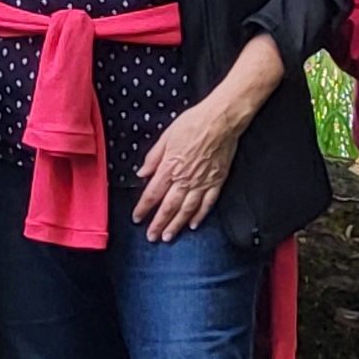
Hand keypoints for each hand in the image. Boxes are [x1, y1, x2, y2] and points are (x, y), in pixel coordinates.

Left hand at [131, 89, 257, 241]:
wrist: (221, 120)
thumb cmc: (193, 124)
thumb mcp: (166, 137)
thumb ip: (153, 158)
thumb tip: (141, 173)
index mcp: (170, 167)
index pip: (152, 194)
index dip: (143, 208)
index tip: (137, 218)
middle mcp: (185, 179)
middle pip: (169, 207)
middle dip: (158, 223)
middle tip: (151, 237)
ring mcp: (202, 182)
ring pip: (187, 210)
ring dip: (177, 225)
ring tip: (168, 236)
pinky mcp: (217, 181)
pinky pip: (207, 203)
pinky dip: (200, 216)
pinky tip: (194, 225)